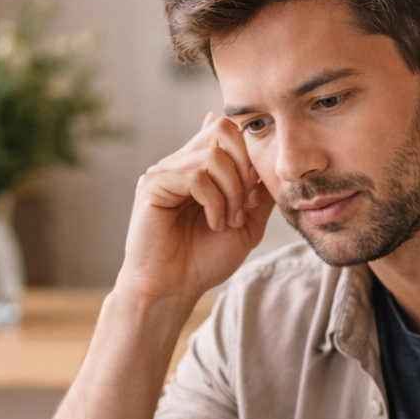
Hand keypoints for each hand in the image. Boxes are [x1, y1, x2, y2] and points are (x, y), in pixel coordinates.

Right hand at [117, 113, 275, 300]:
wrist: (175, 288)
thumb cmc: (205, 260)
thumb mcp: (246, 225)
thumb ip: (257, 193)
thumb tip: (267, 163)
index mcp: (201, 168)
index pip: (229, 131)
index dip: (251, 157)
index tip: (255, 195)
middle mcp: (182, 163)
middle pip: (222, 130)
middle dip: (245, 169)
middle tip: (246, 206)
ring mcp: (165, 171)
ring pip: (213, 156)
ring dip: (232, 193)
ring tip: (229, 222)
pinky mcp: (152, 185)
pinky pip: (195, 177)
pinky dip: (214, 202)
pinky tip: (214, 224)